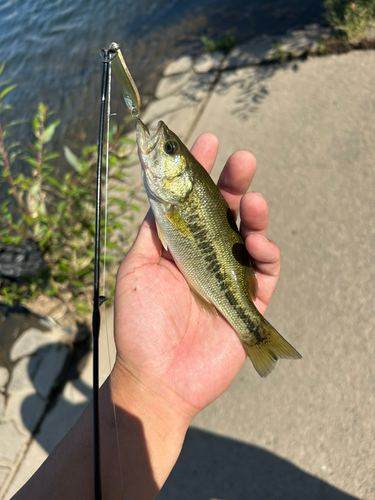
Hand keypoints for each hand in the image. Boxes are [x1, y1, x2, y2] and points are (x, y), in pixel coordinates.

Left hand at [112, 133, 279, 422]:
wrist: (159, 376)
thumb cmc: (140, 325)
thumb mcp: (135, 270)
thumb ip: (151, 234)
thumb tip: (158, 198)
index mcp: (176, 248)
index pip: (190, 202)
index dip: (199, 172)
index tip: (207, 141)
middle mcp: (204, 257)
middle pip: (224, 213)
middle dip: (234, 183)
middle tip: (243, 159)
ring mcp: (228, 277)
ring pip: (248, 236)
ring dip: (254, 215)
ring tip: (254, 201)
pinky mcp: (249, 301)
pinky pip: (265, 271)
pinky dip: (266, 253)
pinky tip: (258, 244)